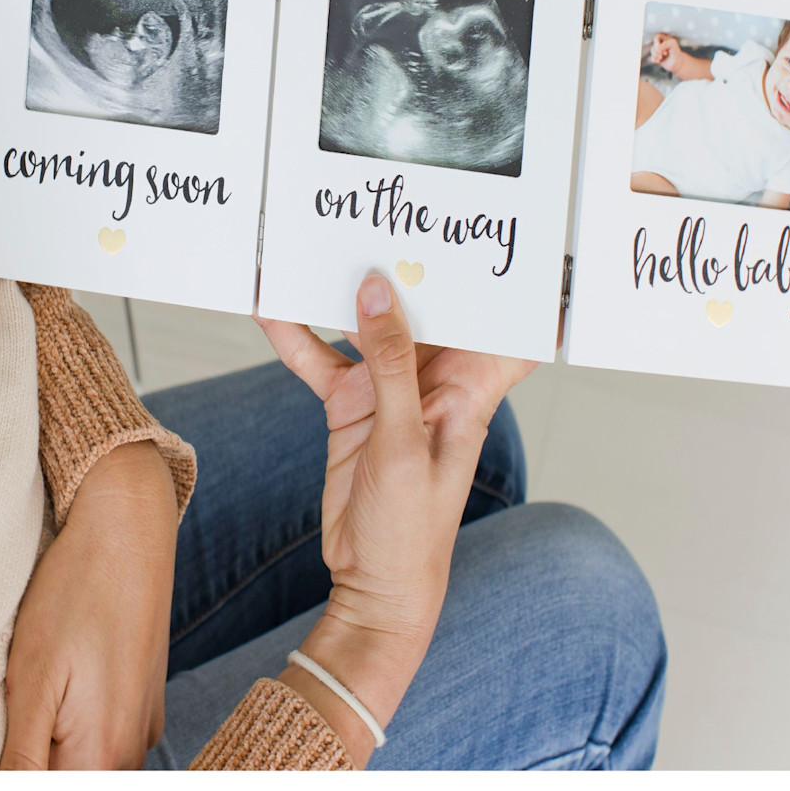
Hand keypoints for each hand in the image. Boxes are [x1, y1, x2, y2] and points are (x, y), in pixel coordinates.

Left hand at [0, 441, 176, 769]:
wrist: (129, 525)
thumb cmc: (76, 593)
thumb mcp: (32, 680)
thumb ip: (19, 762)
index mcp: (101, 757)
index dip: (5, 771)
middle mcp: (132, 751)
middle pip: (65, 778)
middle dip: (27, 762)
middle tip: (4, 709)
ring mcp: (143, 725)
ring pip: (83, 762)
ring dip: (48, 747)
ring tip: (29, 692)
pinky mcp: (145, 702)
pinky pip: (105, 739)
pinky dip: (74, 727)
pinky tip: (59, 682)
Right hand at [257, 275, 533, 765]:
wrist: (372, 583)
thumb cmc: (414, 529)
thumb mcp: (405, 440)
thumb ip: (390, 362)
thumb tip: (379, 290)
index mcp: (472, 386)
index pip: (510, 326)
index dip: (520, 284)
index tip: (514, 232)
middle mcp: (434, 377)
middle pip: (424, 308)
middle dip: (406, 264)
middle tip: (382, 207)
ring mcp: (389, 387)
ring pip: (365, 324)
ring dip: (341, 291)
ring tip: (314, 241)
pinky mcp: (351, 401)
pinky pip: (321, 357)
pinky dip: (296, 335)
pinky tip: (269, 306)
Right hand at [650, 32, 683, 76]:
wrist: (678, 62)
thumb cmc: (676, 51)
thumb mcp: (672, 44)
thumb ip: (664, 45)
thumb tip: (657, 50)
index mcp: (665, 39)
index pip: (657, 37)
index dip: (656, 41)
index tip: (659, 46)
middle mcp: (660, 45)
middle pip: (654, 45)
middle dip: (658, 50)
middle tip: (665, 54)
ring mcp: (658, 51)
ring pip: (652, 51)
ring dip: (656, 55)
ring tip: (662, 57)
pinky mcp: (656, 58)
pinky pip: (652, 58)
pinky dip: (655, 60)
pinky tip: (660, 61)